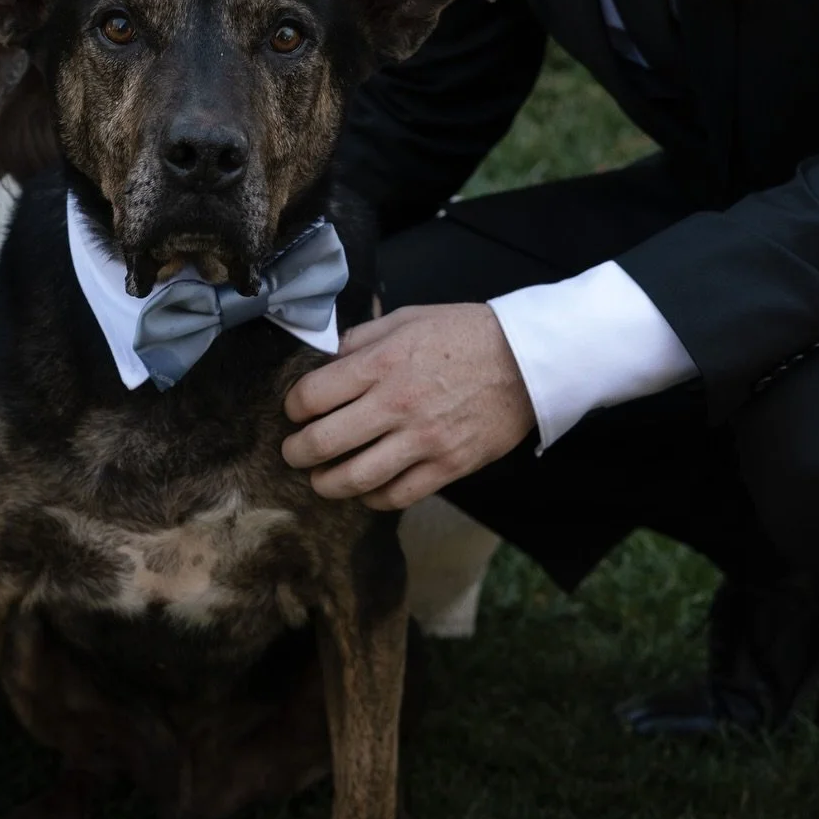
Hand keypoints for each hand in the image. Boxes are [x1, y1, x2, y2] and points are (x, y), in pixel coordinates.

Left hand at [282, 302, 535, 509]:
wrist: (526, 359)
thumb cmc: (464, 334)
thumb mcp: (407, 319)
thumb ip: (362, 339)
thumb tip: (327, 360)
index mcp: (382, 363)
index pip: (312, 395)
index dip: (293, 406)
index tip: (294, 410)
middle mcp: (396, 404)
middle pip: (324, 442)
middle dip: (296, 452)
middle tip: (292, 452)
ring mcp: (423, 440)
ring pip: (355, 478)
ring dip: (326, 484)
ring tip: (319, 480)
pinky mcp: (448, 466)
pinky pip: (397, 495)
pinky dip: (372, 498)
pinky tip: (365, 491)